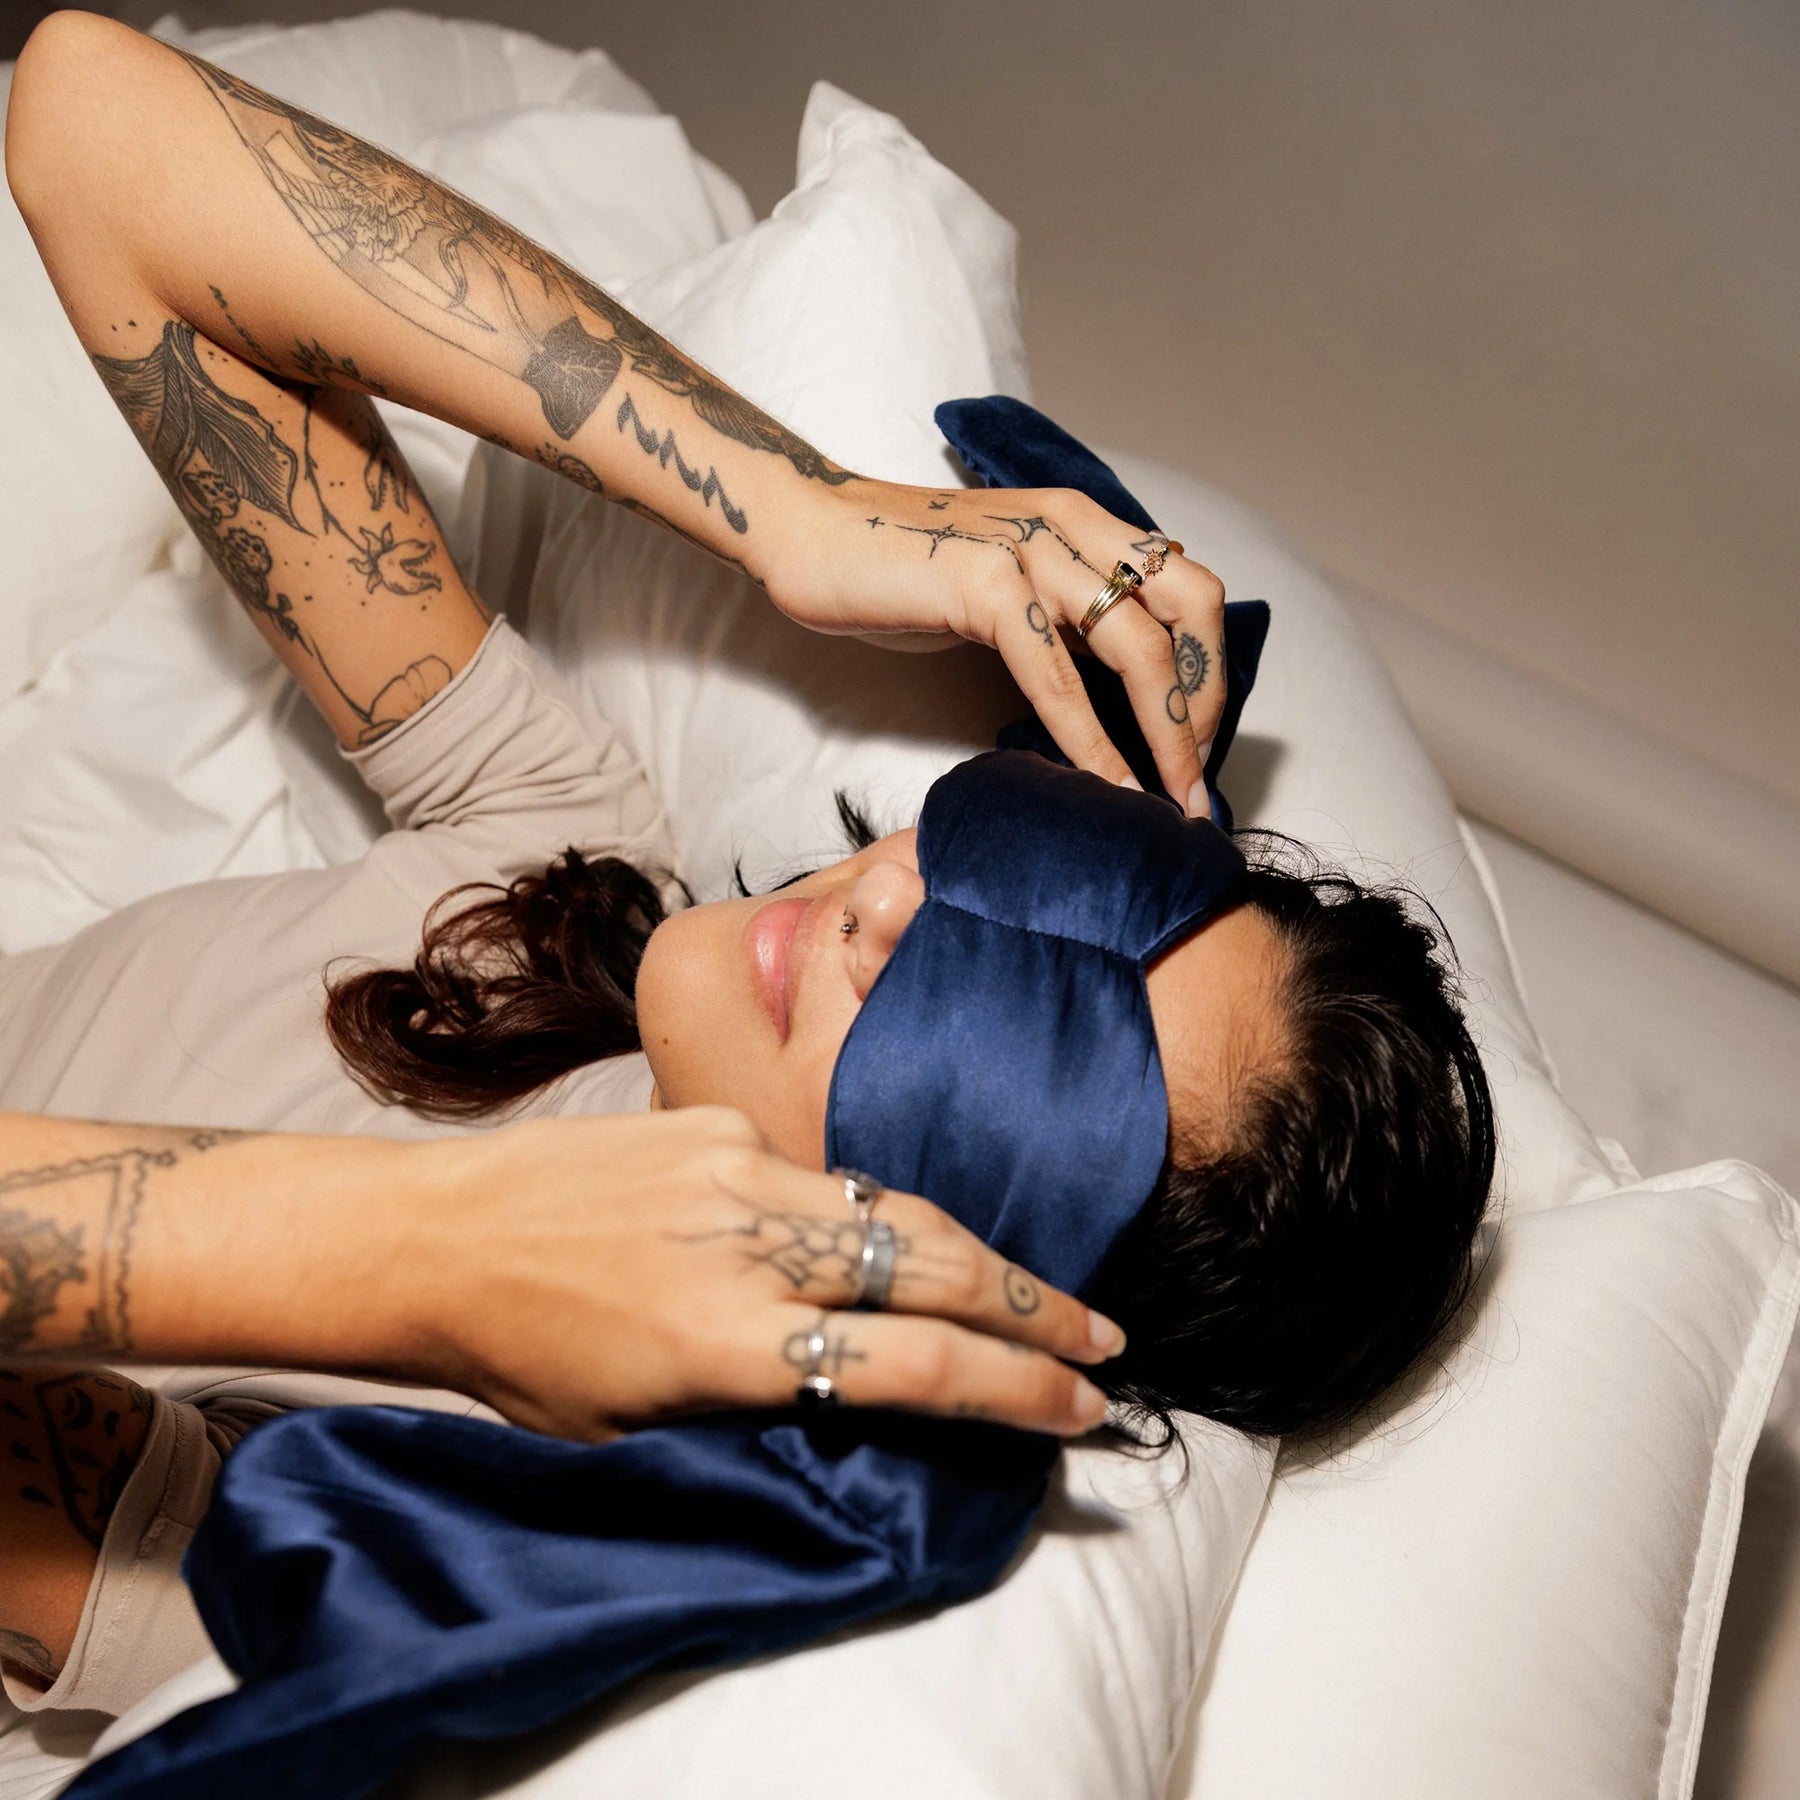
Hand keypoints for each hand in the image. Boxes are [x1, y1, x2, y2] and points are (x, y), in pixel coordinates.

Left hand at [397, 1108, 1122, 1442]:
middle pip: (931, 1267)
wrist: (430, 1235)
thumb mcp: (642, 1426)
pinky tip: (880, 1238)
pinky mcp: (717, 1122)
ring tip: (1031, 1290)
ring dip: (976, 1253)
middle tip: (1101, 1339)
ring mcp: (736, 1166)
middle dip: (1032, 1308)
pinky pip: (822, 1170)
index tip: (1080, 1408)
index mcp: (725, 1345)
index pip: (911, 1368)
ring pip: (897, 1204)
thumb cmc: (521, 1356)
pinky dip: (868, 1212)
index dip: (1012, 1391)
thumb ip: (761, 1404)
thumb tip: (870, 1388)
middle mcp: (747, 1244)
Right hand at [772, 479, 1228, 814]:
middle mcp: (1074, 526)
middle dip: (1206, 701)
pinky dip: (1090, 740)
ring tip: (1169, 800)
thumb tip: (1118, 679)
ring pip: (1138, 647)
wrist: (811, 531)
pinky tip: (1104, 784)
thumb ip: (1064, 612)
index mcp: (1086, 522)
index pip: (1189, 589)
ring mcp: (1032, 551)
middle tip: (1195, 776)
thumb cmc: (902, 570)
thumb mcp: (1008, 580)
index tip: (1199, 742)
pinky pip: (1057, 676)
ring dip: (1167, 733)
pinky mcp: (987, 586)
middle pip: (1192, 608)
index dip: (1210, 669)